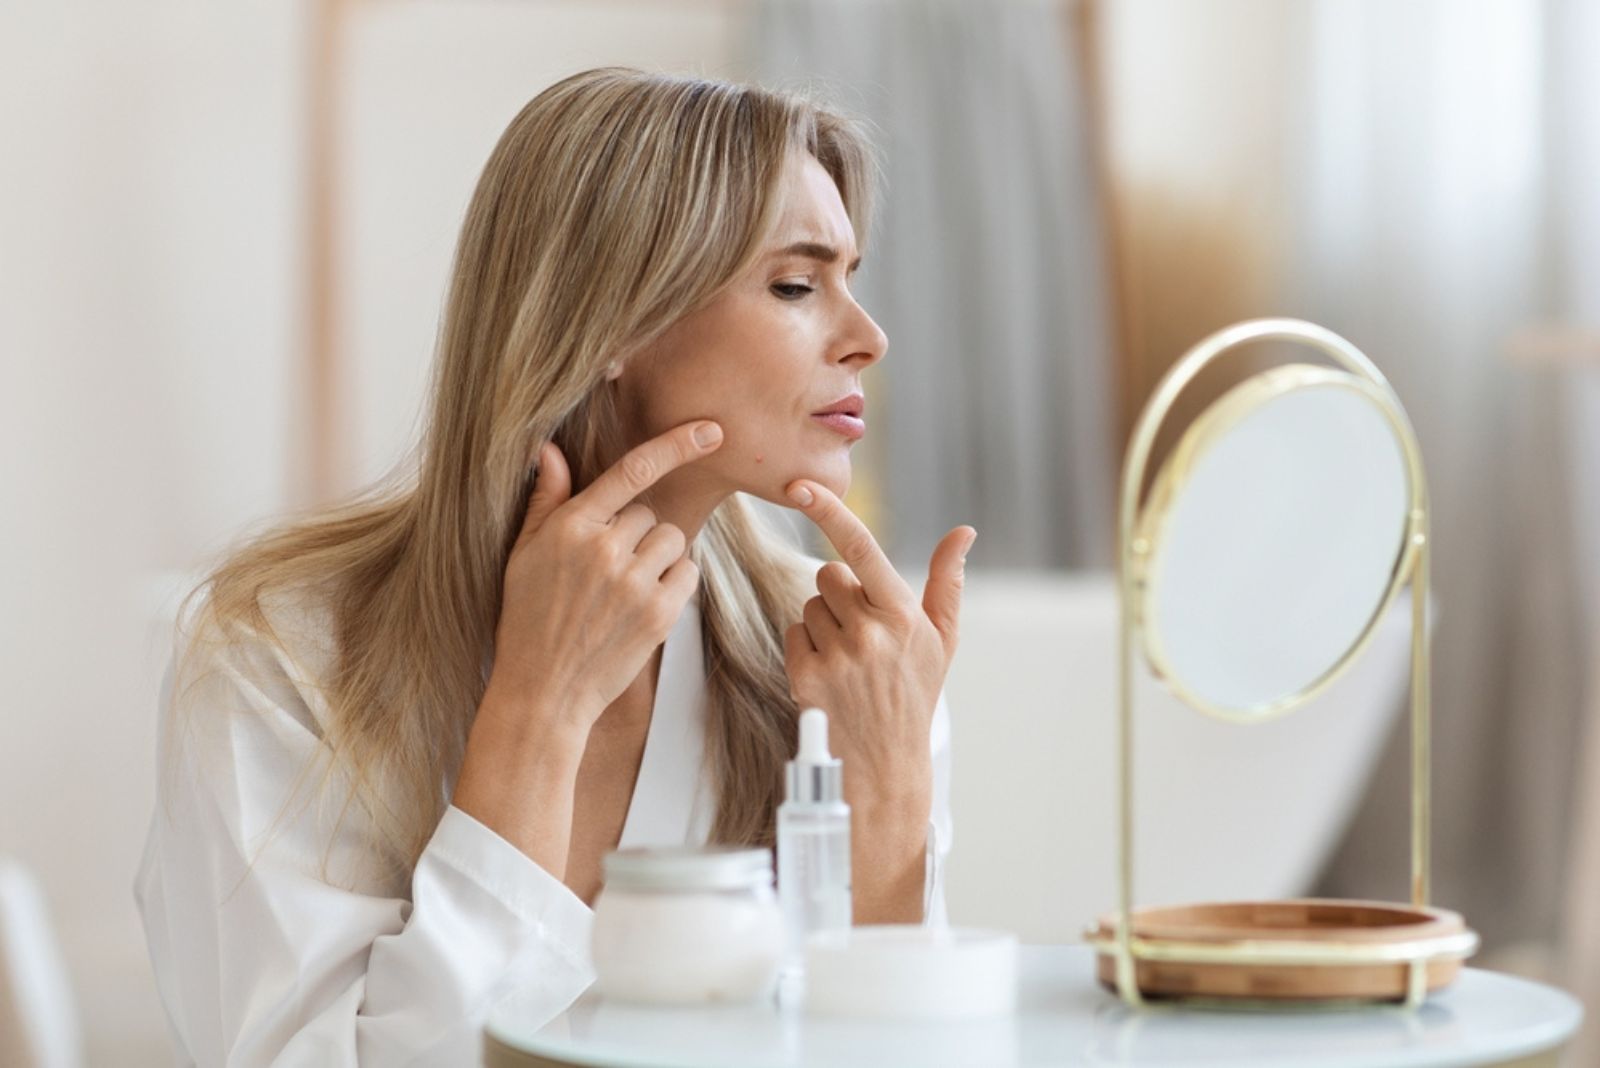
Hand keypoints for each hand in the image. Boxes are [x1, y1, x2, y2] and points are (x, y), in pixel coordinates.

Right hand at [482, 420, 723, 737]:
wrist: (543, 689)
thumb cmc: (528, 618)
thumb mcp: (523, 555)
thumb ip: (546, 500)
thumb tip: (549, 449)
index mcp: (570, 527)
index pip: (631, 470)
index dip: (676, 445)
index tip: (711, 430)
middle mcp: (603, 549)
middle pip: (650, 513)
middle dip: (636, 535)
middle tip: (606, 572)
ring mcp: (633, 582)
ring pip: (673, 541)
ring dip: (657, 558)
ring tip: (622, 590)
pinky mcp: (658, 613)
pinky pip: (687, 573)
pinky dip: (673, 584)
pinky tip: (641, 606)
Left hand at [781, 478, 974, 807]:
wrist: (885, 764)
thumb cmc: (915, 694)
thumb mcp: (941, 640)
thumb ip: (947, 582)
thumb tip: (964, 531)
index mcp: (903, 615)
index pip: (862, 549)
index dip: (829, 512)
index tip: (801, 485)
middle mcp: (870, 632)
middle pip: (829, 574)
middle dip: (841, 593)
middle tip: (863, 631)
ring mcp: (836, 655)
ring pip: (810, 604)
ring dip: (824, 622)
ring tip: (850, 658)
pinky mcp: (806, 676)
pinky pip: (794, 632)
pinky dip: (806, 646)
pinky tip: (830, 672)